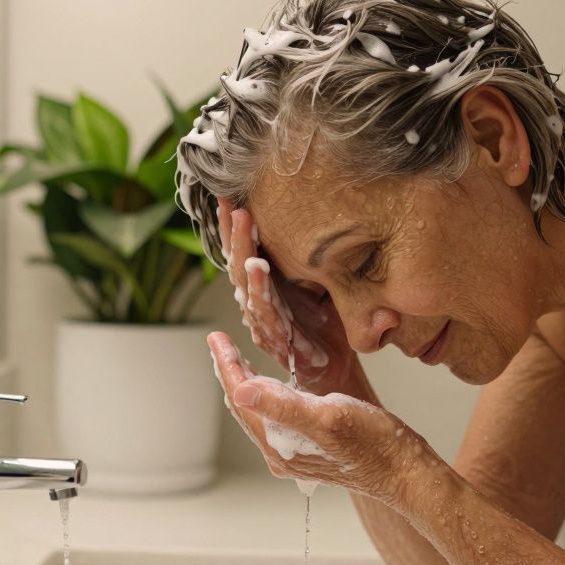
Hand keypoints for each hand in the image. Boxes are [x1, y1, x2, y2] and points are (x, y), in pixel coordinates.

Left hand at [208, 331, 430, 503]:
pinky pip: (273, 419)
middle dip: (230, 373)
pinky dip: (265, 395)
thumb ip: (283, 405)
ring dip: (245, 383)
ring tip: (236, 358)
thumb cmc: (375, 443)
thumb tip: (242, 390)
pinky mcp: (307, 451)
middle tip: (220, 343)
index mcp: (280, 444)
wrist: (404, 472)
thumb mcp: (329, 416)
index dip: (228, 365)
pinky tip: (270, 384)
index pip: (241, 398)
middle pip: (244, 407)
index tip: (217, 338)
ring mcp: (293, 454)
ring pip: (257, 413)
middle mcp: (280, 453)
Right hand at [216, 198, 362, 394]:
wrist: (337, 372)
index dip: (234, 224)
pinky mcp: (277, 341)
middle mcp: (259, 302)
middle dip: (232, 229)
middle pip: (239, 261)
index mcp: (267, 286)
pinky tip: (259, 266)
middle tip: (229, 200)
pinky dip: (261, 288)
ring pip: (247, 282)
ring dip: (243, 250)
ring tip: (242, 222)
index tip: (228, 192)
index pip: (246, 250)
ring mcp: (265, 321)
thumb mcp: (324, 283)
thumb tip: (327, 216)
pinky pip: (266, 310)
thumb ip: (315, 259)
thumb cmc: (326, 328)